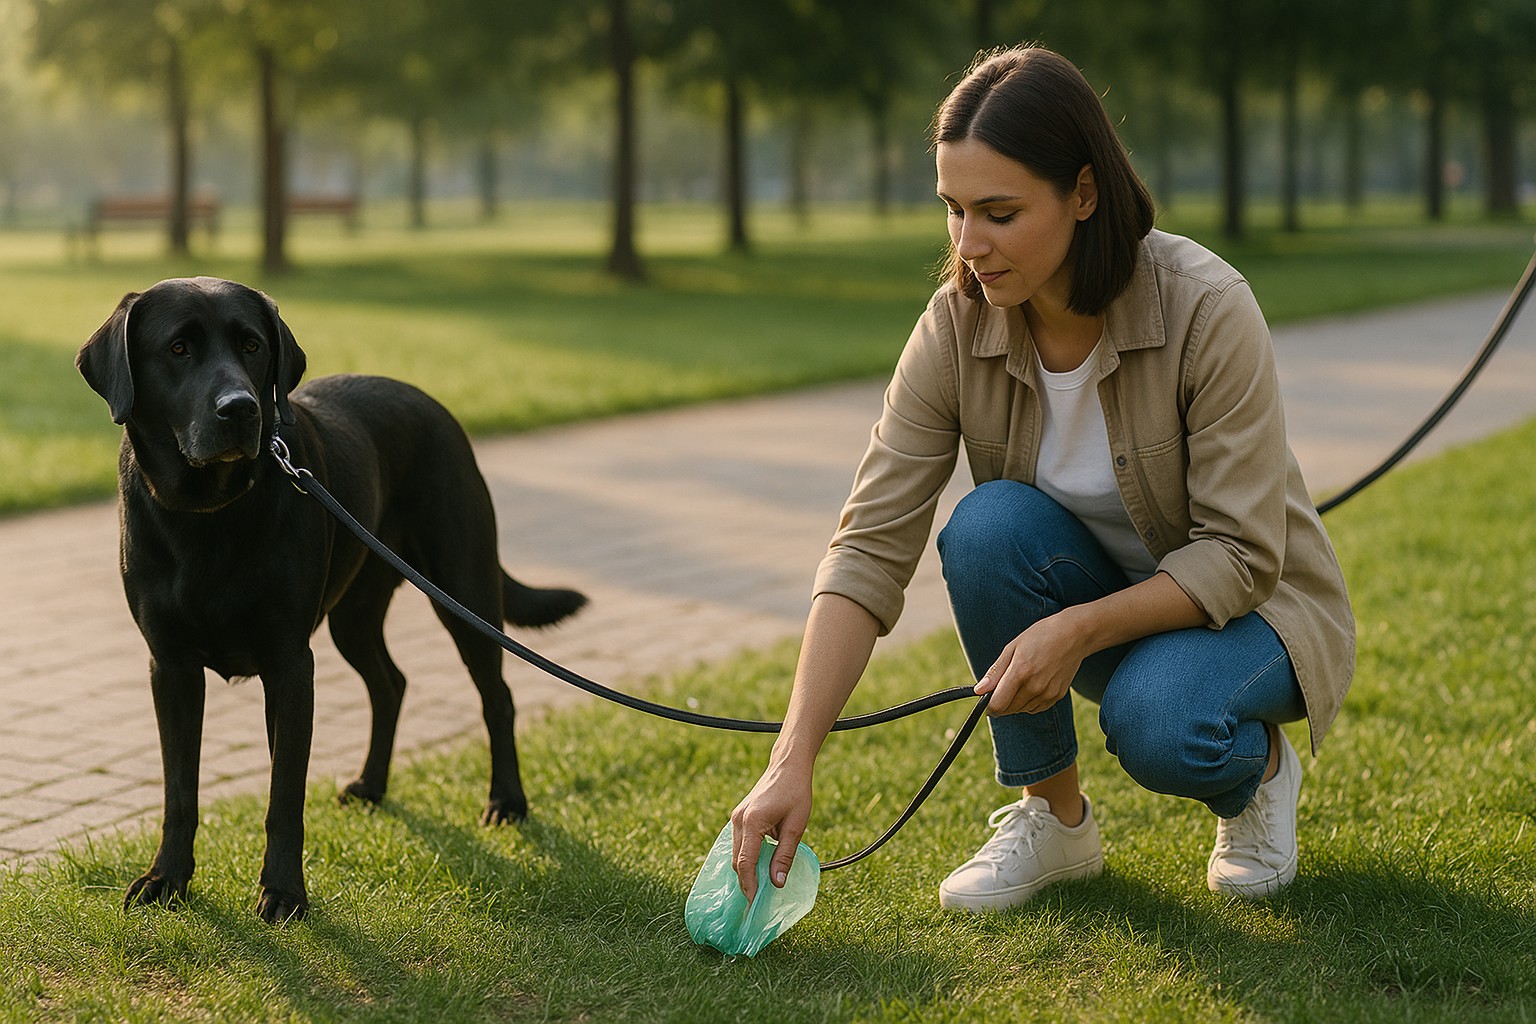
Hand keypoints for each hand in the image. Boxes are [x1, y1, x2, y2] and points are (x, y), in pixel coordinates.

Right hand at [728, 759, 811, 904]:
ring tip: (757, 889)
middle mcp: (738, 820)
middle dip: (746, 882)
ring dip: (745, 871)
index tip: (754, 904)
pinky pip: (738, 844)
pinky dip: (745, 858)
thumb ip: (785, 855)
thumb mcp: (796, 826)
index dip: (749, 885)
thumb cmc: (796, 793)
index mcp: (752, 821)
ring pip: (736, 853)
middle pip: (737, 860)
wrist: (787, 766)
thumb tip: (777, 883)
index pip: (746, 862)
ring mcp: (736, 817)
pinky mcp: (739, 816)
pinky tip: (757, 869)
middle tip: (757, 902)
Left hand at [975, 610, 1090, 715]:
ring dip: (1016, 701)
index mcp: (1020, 672)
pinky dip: (1029, 702)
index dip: (989, 705)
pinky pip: (1035, 708)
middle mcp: (1035, 687)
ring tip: (1022, 678)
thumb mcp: (1012, 648)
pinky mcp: (1057, 696)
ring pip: (1022, 710)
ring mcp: (1048, 693)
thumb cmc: (1040, 636)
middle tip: (1005, 683)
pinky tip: (1033, 684)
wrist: (1074, 635)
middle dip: (1001, 702)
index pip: (998, 705)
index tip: (987, 699)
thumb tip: (979, 690)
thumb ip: (995, 672)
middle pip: (1008, 710)